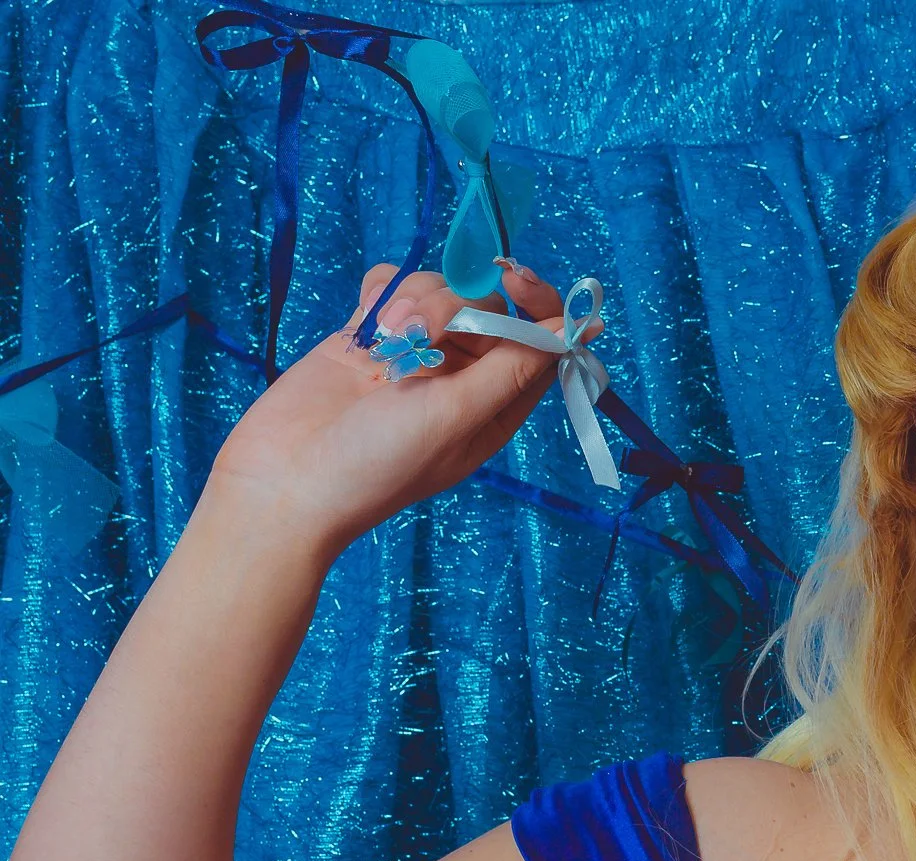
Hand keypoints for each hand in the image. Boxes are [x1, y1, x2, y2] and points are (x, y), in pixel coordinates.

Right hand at [204, 263, 578, 556]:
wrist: (285, 479)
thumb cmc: (380, 462)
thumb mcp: (459, 416)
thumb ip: (514, 369)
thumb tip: (580, 330)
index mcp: (496, 403)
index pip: (539, 339)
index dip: (536, 303)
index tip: (513, 277)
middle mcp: (461, 377)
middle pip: (486, 307)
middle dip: (454, 305)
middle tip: (416, 334)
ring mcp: (413, 353)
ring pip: (439, 290)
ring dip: (414, 300)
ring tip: (383, 338)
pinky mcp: (368, 336)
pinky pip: (392, 287)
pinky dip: (382, 291)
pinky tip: (365, 317)